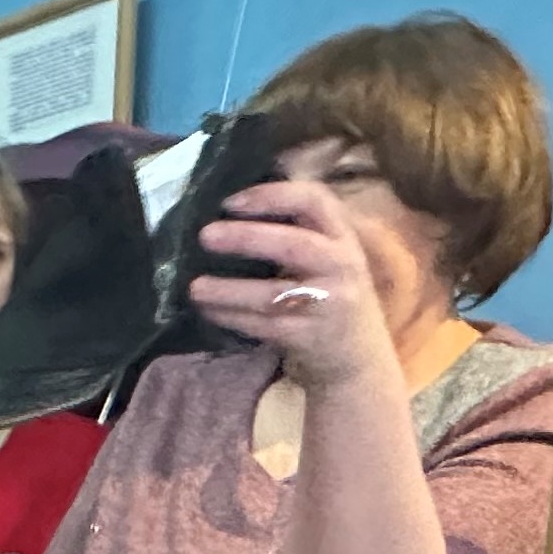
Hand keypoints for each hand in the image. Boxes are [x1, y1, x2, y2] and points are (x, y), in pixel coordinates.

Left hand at [189, 178, 397, 389]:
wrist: (358, 358)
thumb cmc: (330, 295)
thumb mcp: (328, 257)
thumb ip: (296, 230)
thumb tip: (232, 207)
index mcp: (342, 237)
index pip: (315, 201)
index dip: (273, 195)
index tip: (231, 201)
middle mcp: (341, 266)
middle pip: (293, 244)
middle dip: (246, 238)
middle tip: (205, 235)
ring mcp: (326, 304)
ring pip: (272, 294)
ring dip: (228, 290)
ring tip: (194, 287)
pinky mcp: (307, 338)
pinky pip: (262, 325)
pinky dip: (231, 317)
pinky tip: (207, 310)